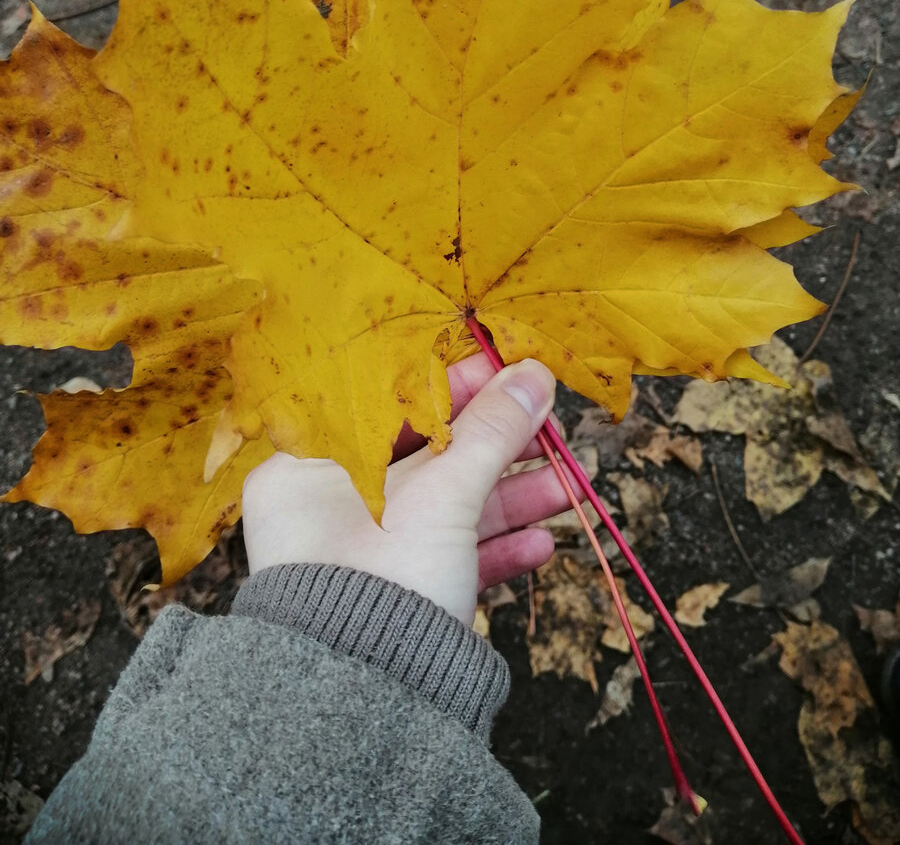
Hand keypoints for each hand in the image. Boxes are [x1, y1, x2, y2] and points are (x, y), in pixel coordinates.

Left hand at [241, 355, 578, 625]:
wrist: (366, 706)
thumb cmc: (380, 579)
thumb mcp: (441, 492)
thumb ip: (491, 430)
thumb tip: (533, 376)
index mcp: (309, 469)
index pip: (389, 408)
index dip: (456, 387)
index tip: (508, 373)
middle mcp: (330, 511)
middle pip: (428, 461)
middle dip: (500, 450)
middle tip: (552, 432)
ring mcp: (364, 558)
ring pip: (447, 511)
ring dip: (512, 499)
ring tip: (570, 490)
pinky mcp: (396, 601)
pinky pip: (449, 560)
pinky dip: (496, 550)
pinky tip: (544, 544)